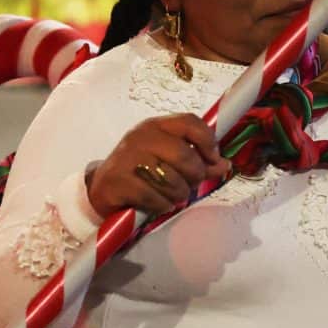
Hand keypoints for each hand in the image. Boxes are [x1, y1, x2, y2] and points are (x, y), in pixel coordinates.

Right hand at [86, 114, 231, 217]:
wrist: (102, 188)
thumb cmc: (141, 172)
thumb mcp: (169, 161)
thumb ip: (198, 161)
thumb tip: (224, 165)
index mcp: (156, 126)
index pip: (190, 122)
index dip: (208, 141)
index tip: (213, 159)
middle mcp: (141, 137)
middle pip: (185, 155)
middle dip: (194, 176)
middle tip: (189, 185)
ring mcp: (127, 158)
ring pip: (171, 180)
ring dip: (179, 195)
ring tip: (172, 196)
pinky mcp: (118, 181)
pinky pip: (154, 197)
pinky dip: (162, 205)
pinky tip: (158, 203)